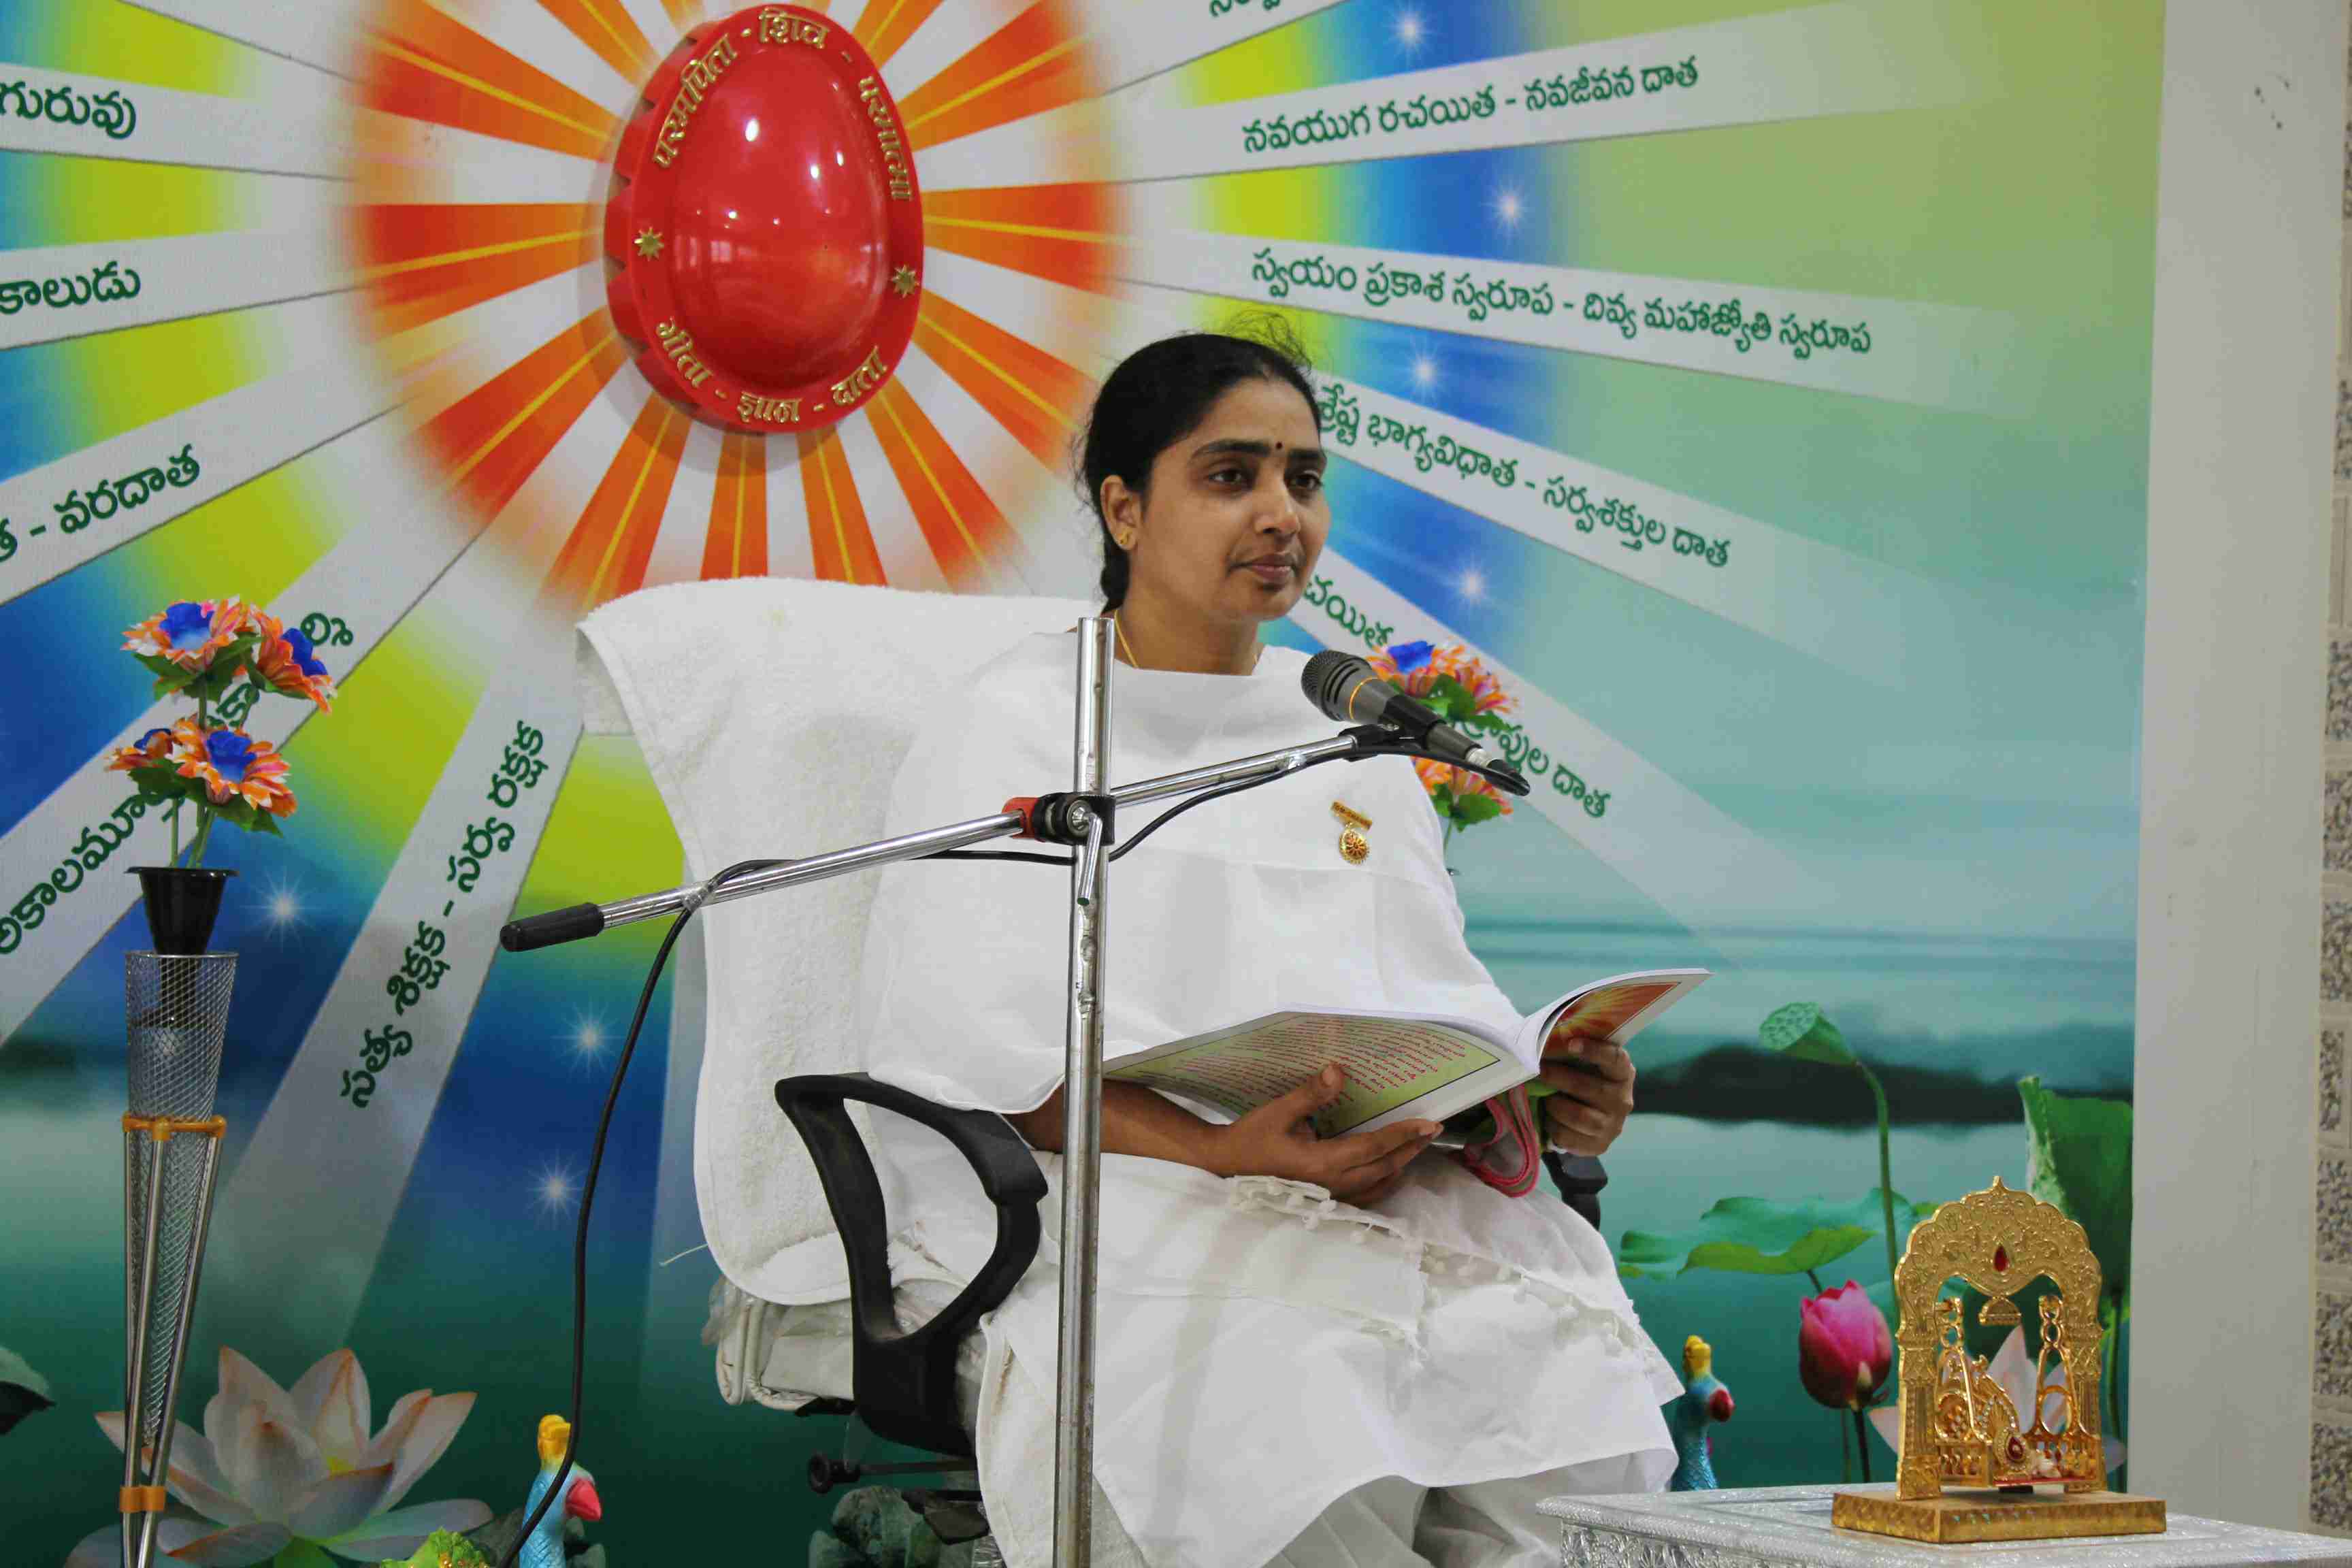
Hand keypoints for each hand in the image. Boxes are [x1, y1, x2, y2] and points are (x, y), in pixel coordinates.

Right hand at [1208, 1064, 1438, 1202]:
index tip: (1429, 1122)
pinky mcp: (1324, 1200)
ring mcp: (1330, 1196)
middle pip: (1385, 1167)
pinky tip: (1388, 1172)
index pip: (1376, 1147)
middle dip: (1411, 1149)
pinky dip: (1384, 1182)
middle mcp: (1333, 1184)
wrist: (1224, 1167)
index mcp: (1324, 1162)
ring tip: (1415, 1148)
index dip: (1405, 1134)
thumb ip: (1311, 1093)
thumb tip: (1339, 1070)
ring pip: (1378, 1185)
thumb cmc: (1251, 1138)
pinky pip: (1365, 1196)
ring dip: (1400, 1166)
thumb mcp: (1278, 1111)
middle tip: (1431, 1130)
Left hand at [1539, 1034, 1634, 1155]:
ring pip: (1577, 1115)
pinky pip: (1568, 1137)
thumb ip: (1575, 1055)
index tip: (1571, 1044)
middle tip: (1538, 1070)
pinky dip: (1552, 1126)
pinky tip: (1549, 1118)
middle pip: (1588, 1087)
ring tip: (1544, 1098)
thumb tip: (1541, 1045)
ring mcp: (1613, 1125)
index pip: (1615, 1059)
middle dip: (1558, 1078)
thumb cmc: (1586, 1081)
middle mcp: (1622, 1100)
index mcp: (1622, 1074)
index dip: (1594, 1051)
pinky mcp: (1599, 1146)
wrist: (1594, 1117)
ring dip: (1554, 1105)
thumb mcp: (1587, 1066)